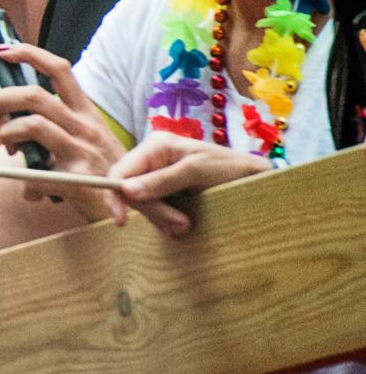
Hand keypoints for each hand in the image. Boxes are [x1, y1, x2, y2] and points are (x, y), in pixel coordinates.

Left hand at [0, 42, 123, 222]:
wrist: (134, 207)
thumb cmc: (104, 172)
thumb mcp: (88, 139)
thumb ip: (55, 125)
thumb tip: (12, 117)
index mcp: (86, 113)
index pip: (60, 70)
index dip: (30, 54)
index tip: (3, 51)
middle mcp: (85, 126)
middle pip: (35, 95)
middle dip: (2, 98)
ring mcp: (82, 151)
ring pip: (32, 125)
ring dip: (7, 133)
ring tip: (9, 146)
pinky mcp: (78, 178)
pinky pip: (37, 175)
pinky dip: (26, 183)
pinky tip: (31, 191)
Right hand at [101, 135, 272, 236]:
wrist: (258, 182)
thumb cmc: (231, 169)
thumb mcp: (196, 172)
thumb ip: (162, 180)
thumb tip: (125, 191)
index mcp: (156, 146)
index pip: (120, 171)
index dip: (115, 195)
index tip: (122, 221)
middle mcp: (153, 159)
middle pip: (130, 191)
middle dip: (153, 211)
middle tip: (181, 226)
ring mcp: (159, 177)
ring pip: (142, 204)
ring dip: (162, 219)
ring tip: (187, 227)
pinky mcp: (168, 192)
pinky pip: (155, 211)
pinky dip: (166, 222)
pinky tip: (183, 226)